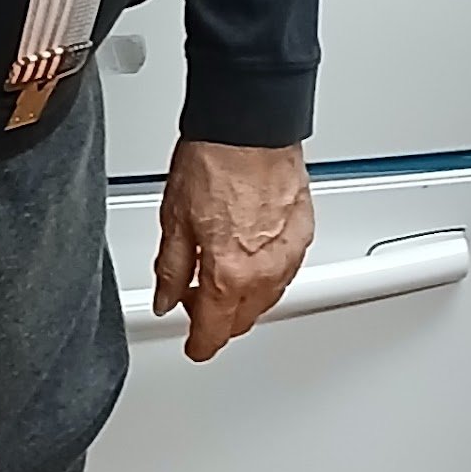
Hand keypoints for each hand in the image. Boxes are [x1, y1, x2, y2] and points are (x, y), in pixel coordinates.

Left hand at [153, 139, 311, 362]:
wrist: (249, 125)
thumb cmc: (213, 160)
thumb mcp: (174, 220)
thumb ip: (172, 270)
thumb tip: (166, 298)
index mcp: (229, 274)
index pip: (215, 331)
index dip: (200, 345)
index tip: (194, 346)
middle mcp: (265, 271)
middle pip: (243, 319)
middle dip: (218, 320)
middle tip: (195, 302)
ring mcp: (289, 254)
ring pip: (267, 298)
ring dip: (243, 298)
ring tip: (218, 274)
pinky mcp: (304, 234)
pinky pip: (285, 271)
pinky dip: (265, 275)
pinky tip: (247, 256)